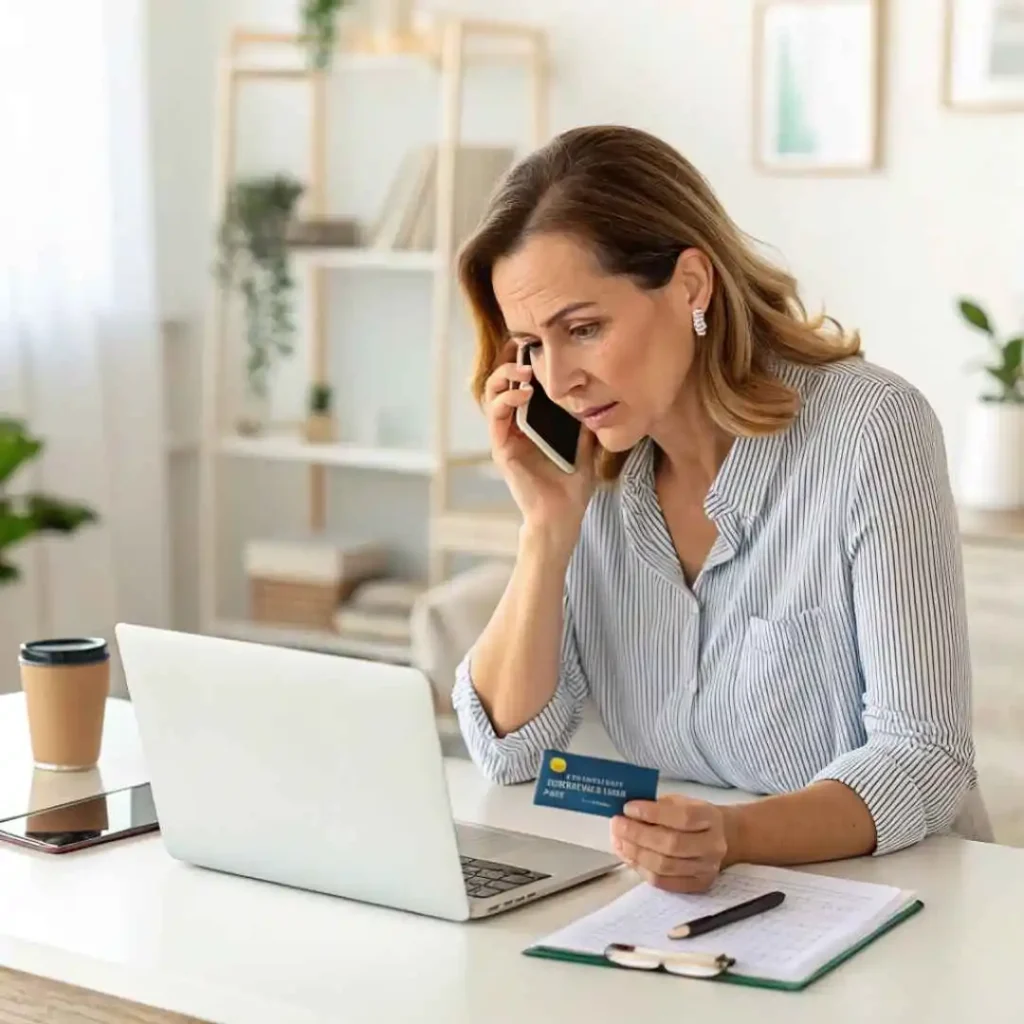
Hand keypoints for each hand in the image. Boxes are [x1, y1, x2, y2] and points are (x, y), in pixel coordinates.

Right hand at [483, 343, 596, 536]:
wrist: (562, 517)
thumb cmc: (571, 489)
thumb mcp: (586, 448)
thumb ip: (585, 424)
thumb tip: (598, 400)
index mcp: (530, 426)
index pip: (519, 386)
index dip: (521, 363)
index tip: (535, 345)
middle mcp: (513, 429)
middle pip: (501, 384)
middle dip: (510, 363)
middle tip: (527, 352)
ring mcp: (505, 438)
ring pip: (493, 395)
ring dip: (505, 377)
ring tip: (526, 370)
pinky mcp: (502, 449)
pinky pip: (496, 417)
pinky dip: (507, 400)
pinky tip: (524, 392)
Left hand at [610, 795, 728, 893]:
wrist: (718, 837)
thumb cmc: (691, 816)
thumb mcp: (679, 802)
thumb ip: (656, 806)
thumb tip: (626, 813)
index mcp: (710, 818)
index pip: (683, 817)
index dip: (652, 813)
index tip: (628, 808)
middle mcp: (713, 846)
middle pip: (672, 844)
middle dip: (638, 835)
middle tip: (616, 825)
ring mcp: (706, 869)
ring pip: (665, 866)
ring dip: (635, 853)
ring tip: (618, 841)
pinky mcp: (697, 886)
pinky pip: (663, 882)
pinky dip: (641, 869)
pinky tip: (628, 856)